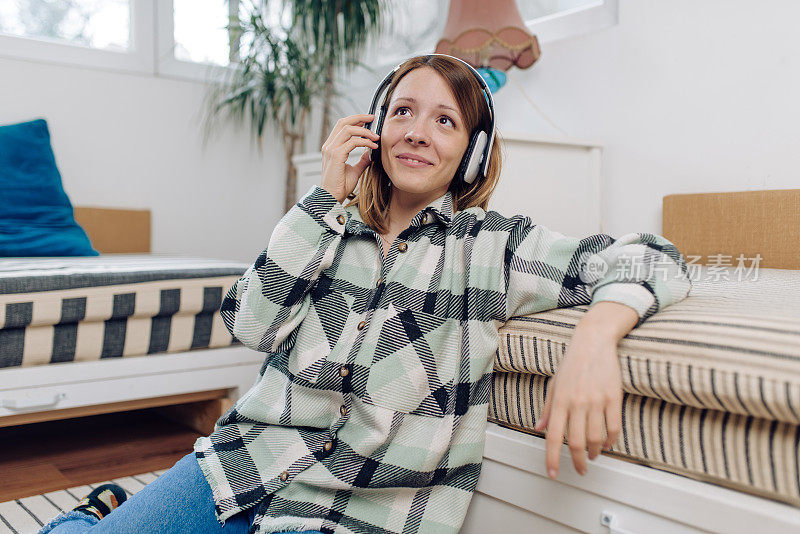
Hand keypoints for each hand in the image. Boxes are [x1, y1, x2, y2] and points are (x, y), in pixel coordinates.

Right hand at [320, 114, 379, 202]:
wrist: (331, 198)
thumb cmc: (340, 186)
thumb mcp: (354, 170)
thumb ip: (361, 160)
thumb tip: (370, 153)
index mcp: (331, 147)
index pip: (341, 126)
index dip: (355, 120)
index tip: (368, 120)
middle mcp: (329, 146)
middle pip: (343, 122)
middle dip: (359, 118)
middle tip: (373, 119)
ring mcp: (331, 149)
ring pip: (348, 129)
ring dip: (364, 131)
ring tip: (376, 137)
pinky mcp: (336, 155)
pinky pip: (353, 142)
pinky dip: (365, 142)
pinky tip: (373, 147)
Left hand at [533, 327, 622, 478]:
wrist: (593, 342)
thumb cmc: (572, 363)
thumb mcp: (554, 384)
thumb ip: (547, 409)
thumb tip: (539, 428)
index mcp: (559, 401)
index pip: (554, 437)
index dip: (552, 458)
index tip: (553, 473)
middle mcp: (577, 403)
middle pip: (577, 442)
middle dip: (578, 462)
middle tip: (580, 469)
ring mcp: (596, 400)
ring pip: (597, 438)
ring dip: (595, 452)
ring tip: (594, 455)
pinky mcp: (614, 397)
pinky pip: (614, 427)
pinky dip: (611, 440)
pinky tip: (608, 443)